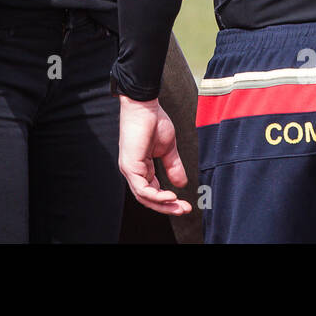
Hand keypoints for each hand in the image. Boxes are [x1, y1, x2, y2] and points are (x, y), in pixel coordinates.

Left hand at [118, 96, 191, 215]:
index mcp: (141, 168)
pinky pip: (142, 189)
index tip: (186, 204)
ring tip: (179, 205)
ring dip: (163, 204)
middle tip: (184, 210)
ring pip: (144, 197)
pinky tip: (170, 196)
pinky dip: (157, 196)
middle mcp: (133, 171)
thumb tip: (181, 184)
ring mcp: (129, 169)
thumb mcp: (168, 149)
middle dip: (168, 207)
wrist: (144, 105)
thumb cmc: (154, 121)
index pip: (153, 192)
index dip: (169, 201)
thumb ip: (173, 166)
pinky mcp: (129, 166)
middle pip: (148, 198)